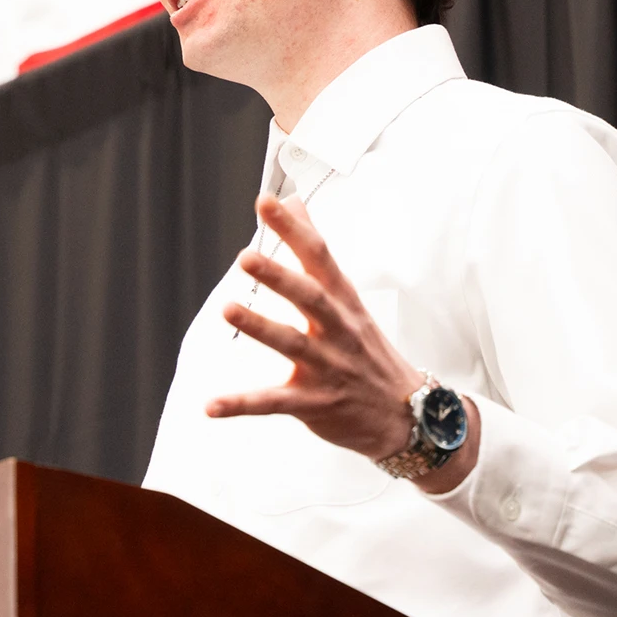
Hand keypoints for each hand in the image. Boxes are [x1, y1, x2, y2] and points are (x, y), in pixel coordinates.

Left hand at [208, 194, 424, 461]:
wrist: (404, 414)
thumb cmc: (369, 351)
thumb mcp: (349, 299)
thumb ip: (315, 251)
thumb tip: (294, 203)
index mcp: (344, 301)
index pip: (319, 256)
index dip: (293, 228)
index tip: (268, 202)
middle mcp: (337, 330)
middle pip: (310, 297)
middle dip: (279, 276)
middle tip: (246, 257)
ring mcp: (328, 367)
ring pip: (292, 344)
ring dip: (260, 326)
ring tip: (228, 309)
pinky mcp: (315, 403)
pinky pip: (274, 403)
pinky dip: (242, 404)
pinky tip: (212, 405)